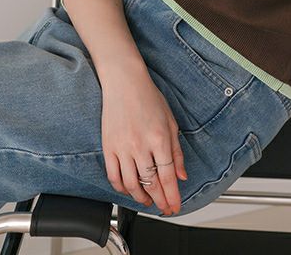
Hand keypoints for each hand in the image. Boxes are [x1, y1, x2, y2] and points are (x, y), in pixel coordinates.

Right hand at [100, 66, 187, 214]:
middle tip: (164, 207)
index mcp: (159, 138)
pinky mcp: (108, 148)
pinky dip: (121, 189)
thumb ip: (176, 151)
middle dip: (160, 201)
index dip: (172, 195)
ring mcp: (123, 148)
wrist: (124, 82)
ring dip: (141, 198)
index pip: (167, 176)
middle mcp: (141, 146)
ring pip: (131, 185)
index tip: (175, 205)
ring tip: (148, 201)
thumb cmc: (148, 97)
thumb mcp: (170, 121)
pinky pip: (114, 176)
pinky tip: (129, 190)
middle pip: (151, 184)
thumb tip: (181, 175)